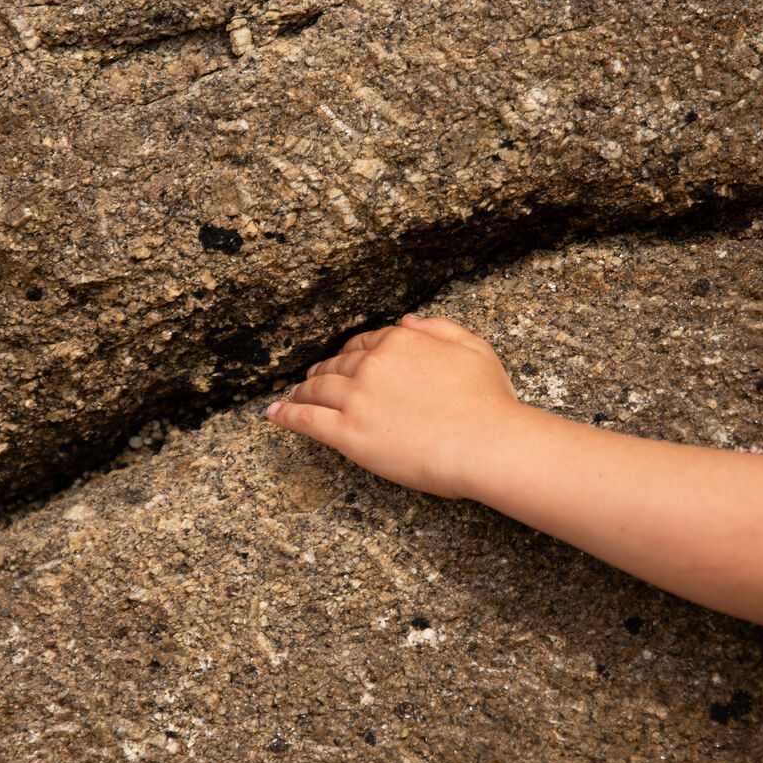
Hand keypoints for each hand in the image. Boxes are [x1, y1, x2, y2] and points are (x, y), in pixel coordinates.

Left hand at [267, 314, 523, 497]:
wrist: (484, 442)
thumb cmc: (488, 401)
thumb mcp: (473, 347)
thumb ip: (439, 328)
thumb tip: (407, 320)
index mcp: (401, 342)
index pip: (366, 343)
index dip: (351, 353)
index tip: (344, 360)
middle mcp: (373, 365)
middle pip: (338, 365)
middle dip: (324, 370)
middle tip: (313, 378)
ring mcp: (357, 399)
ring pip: (318, 389)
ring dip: (302, 390)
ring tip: (294, 394)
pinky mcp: (348, 433)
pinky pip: (306, 419)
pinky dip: (286, 415)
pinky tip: (274, 414)